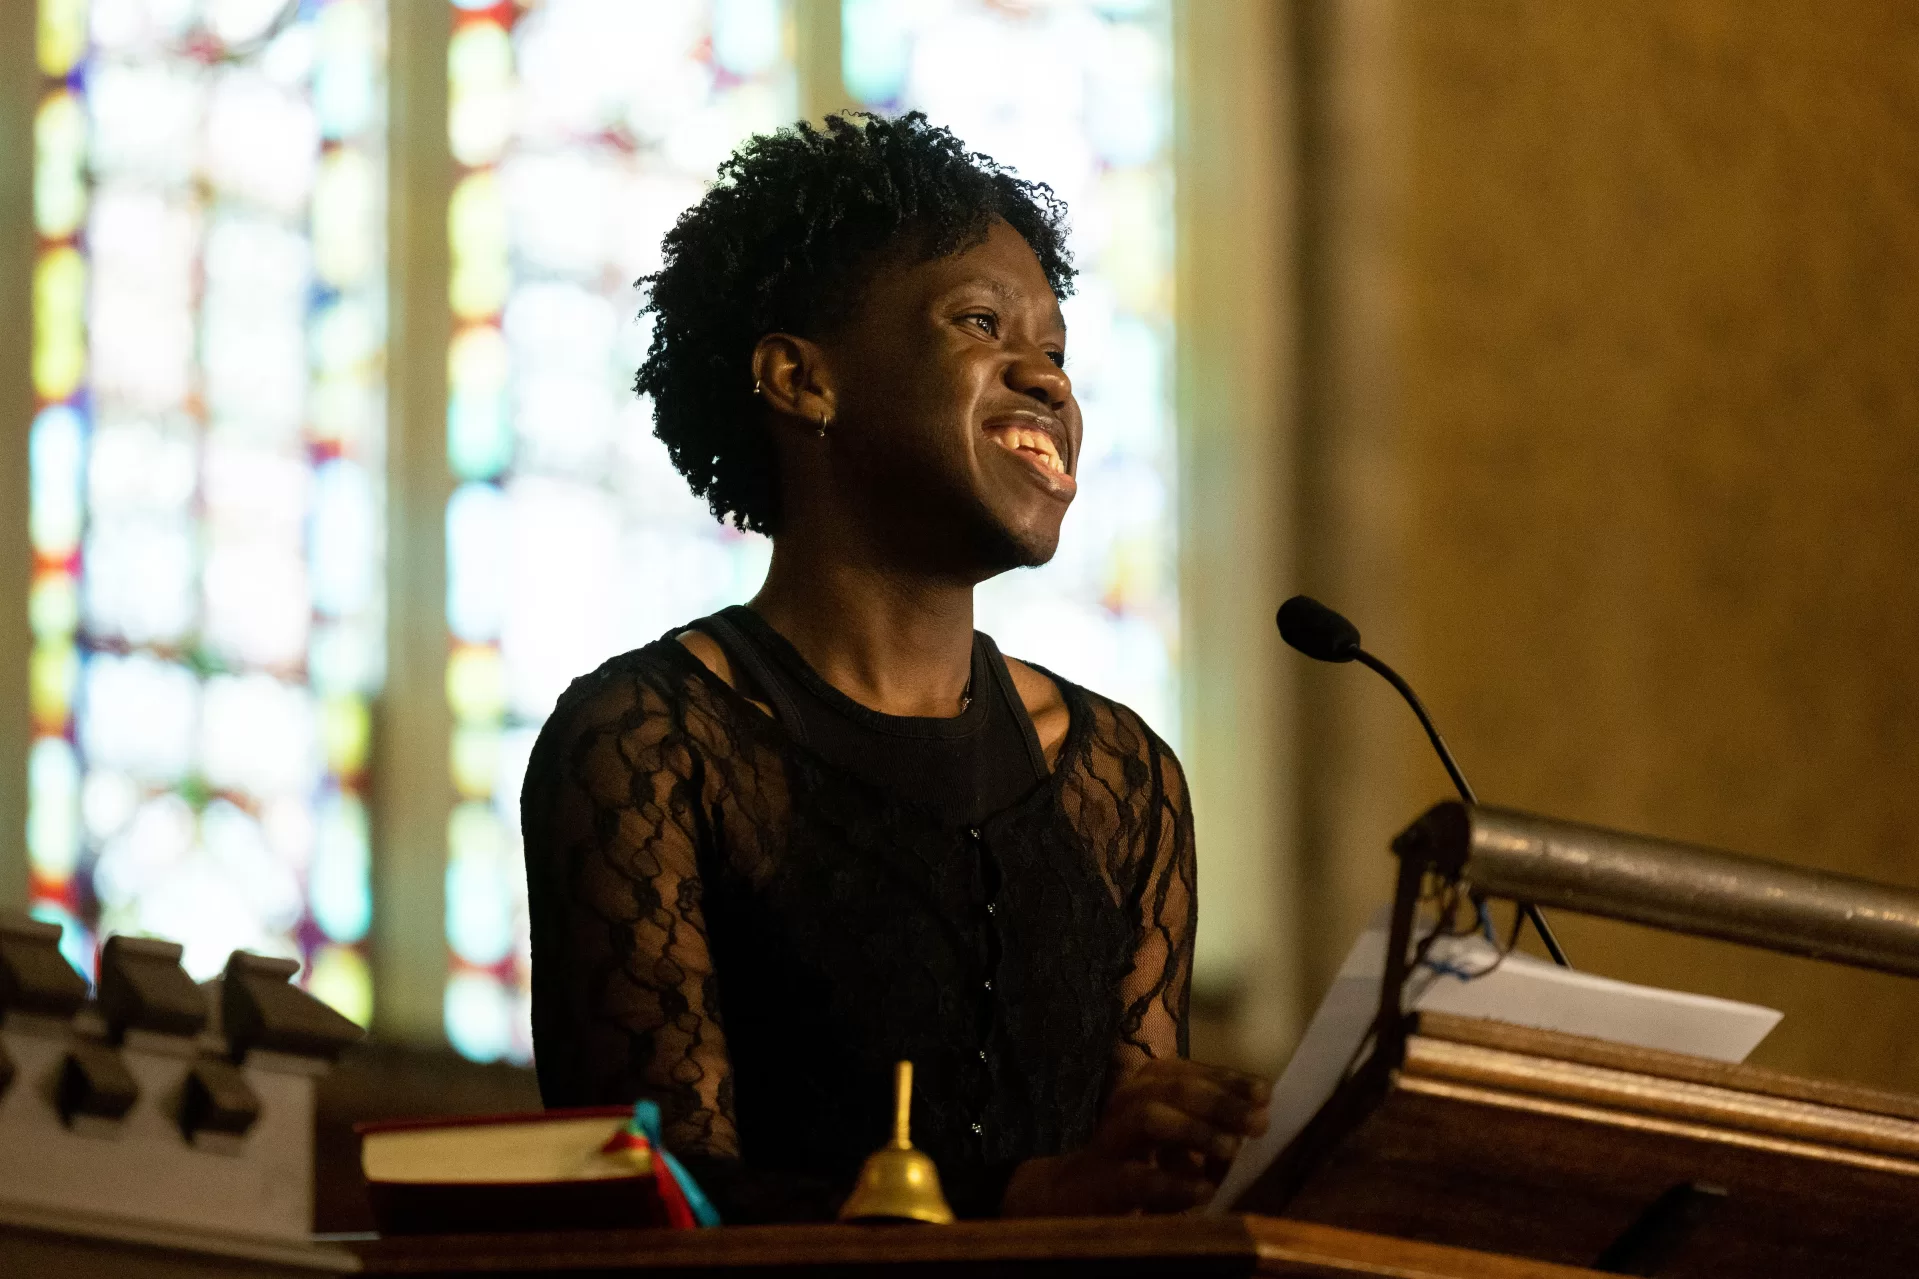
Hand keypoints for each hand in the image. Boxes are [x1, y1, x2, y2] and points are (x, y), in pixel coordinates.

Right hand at [1000, 1059, 1270, 1215]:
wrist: (1067, 1197)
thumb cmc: (1136, 1164)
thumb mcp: (1175, 1140)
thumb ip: (1210, 1127)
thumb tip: (1259, 1117)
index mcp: (1143, 1089)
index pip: (1185, 1072)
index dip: (1226, 1078)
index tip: (1264, 1092)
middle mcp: (1124, 1104)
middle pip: (1171, 1087)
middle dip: (1219, 1101)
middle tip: (1258, 1122)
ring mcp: (1110, 1141)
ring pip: (1148, 1117)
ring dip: (1194, 1129)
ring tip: (1232, 1149)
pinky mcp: (1100, 1182)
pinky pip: (1136, 1179)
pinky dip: (1172, 1185)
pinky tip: (1203, 1192)